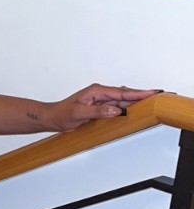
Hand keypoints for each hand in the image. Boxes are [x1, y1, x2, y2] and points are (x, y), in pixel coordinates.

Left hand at [44, 84, 161, 132]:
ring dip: (134, 103)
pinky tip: (132, 112)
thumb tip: (115, 111)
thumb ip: (98, 112)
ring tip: (149, 103)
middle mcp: (99, 94)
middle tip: (156, 96)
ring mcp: (100, 100)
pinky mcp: (99, 107)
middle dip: (140, 95)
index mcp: (96, 91)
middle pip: (124, 95)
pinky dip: (125, 109)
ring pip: (121, 101)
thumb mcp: (80, 113)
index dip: (137, 93)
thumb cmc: (62, 113)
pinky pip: (116, 107)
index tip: (150, 93)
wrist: (53, 118)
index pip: (121, 93)